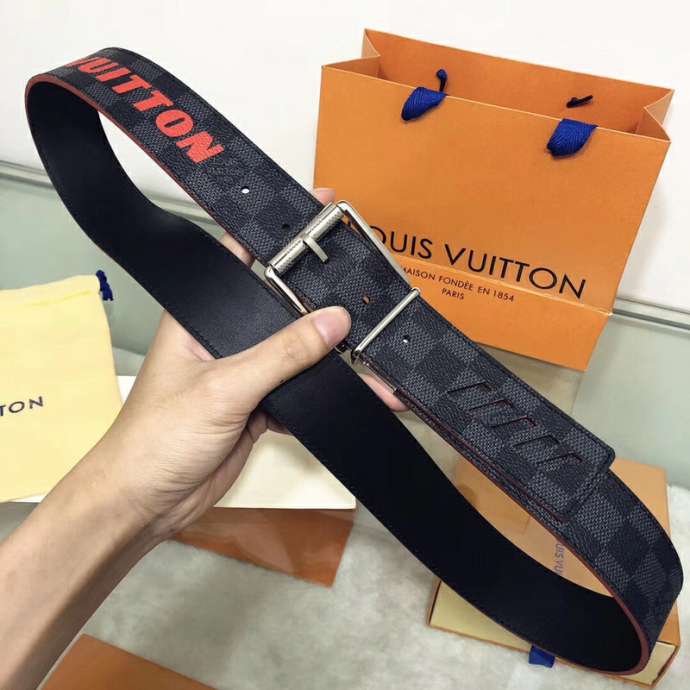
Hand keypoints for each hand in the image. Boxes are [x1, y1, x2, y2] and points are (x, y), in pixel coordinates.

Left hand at [94, 188, 403, 540]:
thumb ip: (280, 354)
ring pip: (299, 355)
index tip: (317, 212)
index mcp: (202, 317)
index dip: (278, 234)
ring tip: (375, 354)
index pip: (242, 259)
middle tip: (363, 285)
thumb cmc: (156, 438)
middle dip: (321, 301)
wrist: (147, 502)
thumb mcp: (222, 388)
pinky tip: (357, 395)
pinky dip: (329, 396)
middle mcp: (225, 339)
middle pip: (282, 308)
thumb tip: (331, 323)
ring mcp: (245, 375)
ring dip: (334, 359)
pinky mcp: (259, 408)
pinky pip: (303, 393)